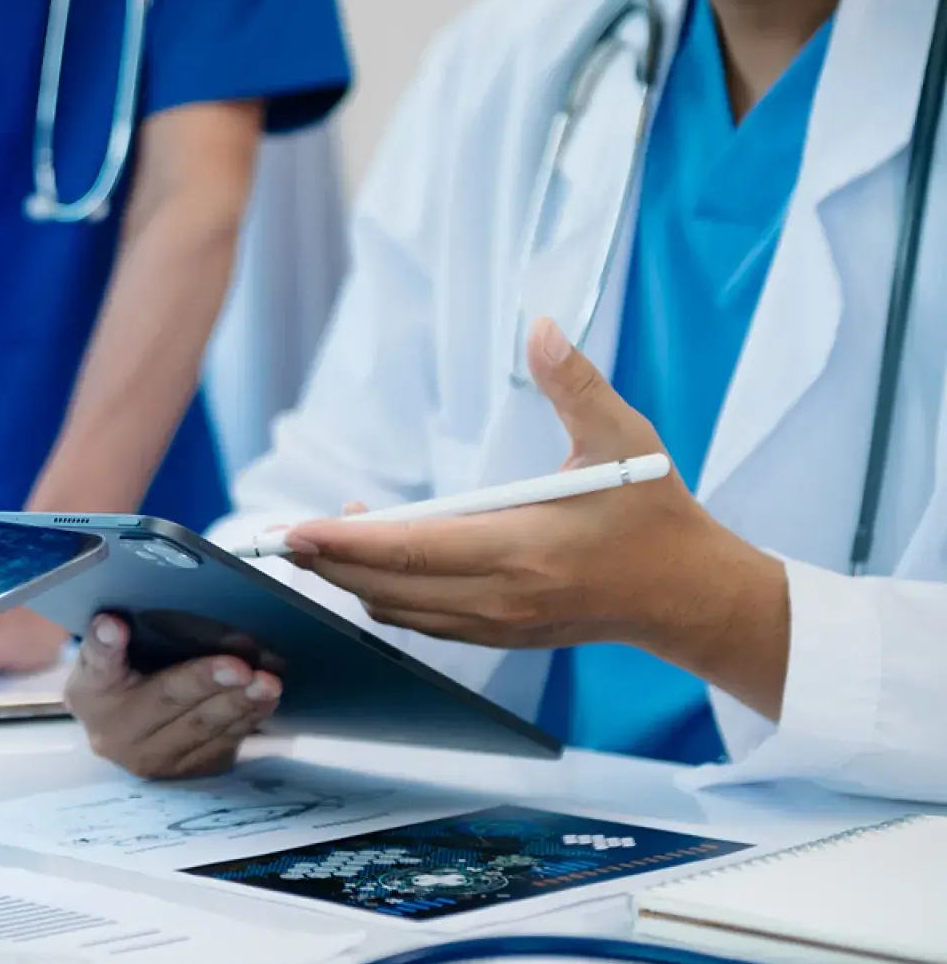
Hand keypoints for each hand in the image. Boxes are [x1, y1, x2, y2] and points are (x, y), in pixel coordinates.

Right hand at [64, 614, 281, 778]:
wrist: (122, 730)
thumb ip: (109, 642)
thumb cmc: (118, 679)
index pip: (97, 664)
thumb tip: (114, 623)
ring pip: (202, 728)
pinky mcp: (186, 773)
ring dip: (239, 704)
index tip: (115, 625)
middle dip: (205, 683)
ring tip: (266, 683)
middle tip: (239, 667)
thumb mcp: (104, 658)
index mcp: (90, 693)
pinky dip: (249, 719)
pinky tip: (266, 699)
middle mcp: (116, 734)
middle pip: (165, 701)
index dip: (107, 645)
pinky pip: (223, 744)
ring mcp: (153, 760)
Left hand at [283, 319, 788, 703]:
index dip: (348, 542)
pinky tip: (371, 555)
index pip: (414, 551)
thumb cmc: (654, 513)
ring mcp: (495, 625)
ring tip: (322, 534)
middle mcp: (500, 597)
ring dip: (350, 576)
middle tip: (278, 535)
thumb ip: (577, 384)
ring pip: (394, 609)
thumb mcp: (626, 439)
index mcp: (523, 550)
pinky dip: (381, 593)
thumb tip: (543, 328)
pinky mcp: (495, 636)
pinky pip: (417, 620)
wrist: (685, 596)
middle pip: (385, 587)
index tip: (298, 529)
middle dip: (326, 562)